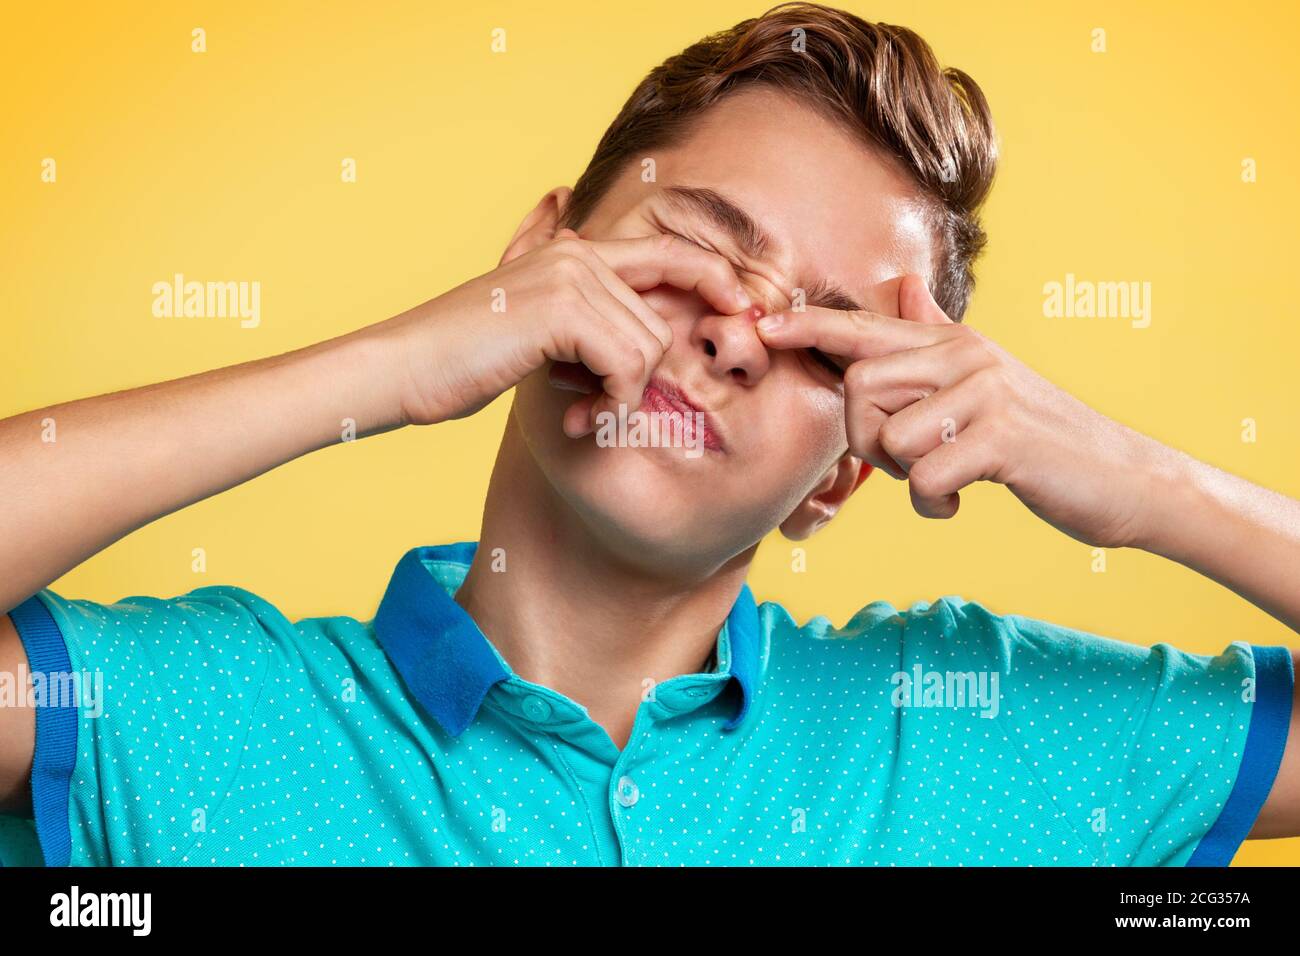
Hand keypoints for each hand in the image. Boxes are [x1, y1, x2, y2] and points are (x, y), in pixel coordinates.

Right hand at [382, 226, 749, 431]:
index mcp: (573, 252)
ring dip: (621, 400)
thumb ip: (561, 290)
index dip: (714, 277)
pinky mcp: (563, 310)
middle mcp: (577, 254)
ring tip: (580, 416)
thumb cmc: (460, 356)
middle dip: (639, 380)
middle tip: (599, 412)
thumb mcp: (521, 319)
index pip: (669, 251)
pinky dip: (612, 405)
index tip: (742, 310)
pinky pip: (627, 368)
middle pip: (660, 322)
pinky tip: (580, 421)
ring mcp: (570, 277)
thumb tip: (566, 217)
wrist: (403, 370)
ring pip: (648, 349)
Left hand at [755, 274, 1172, 548]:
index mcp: (953, 343)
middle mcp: (965, 355)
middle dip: (863, 441)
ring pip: (887, 437)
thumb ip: (937, 339)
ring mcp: (984, 392)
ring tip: (944, 481)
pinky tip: (959, 503)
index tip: (762, 325)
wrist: (1124, 478)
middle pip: (859, 387)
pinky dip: (931, 505)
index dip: (809, 327)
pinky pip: (923, 477)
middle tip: (906, 464)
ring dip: (904, 478)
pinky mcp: (1001, 438)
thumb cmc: (1039, 439)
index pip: (866, 326)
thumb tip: (906, 288)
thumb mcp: (986, 380)